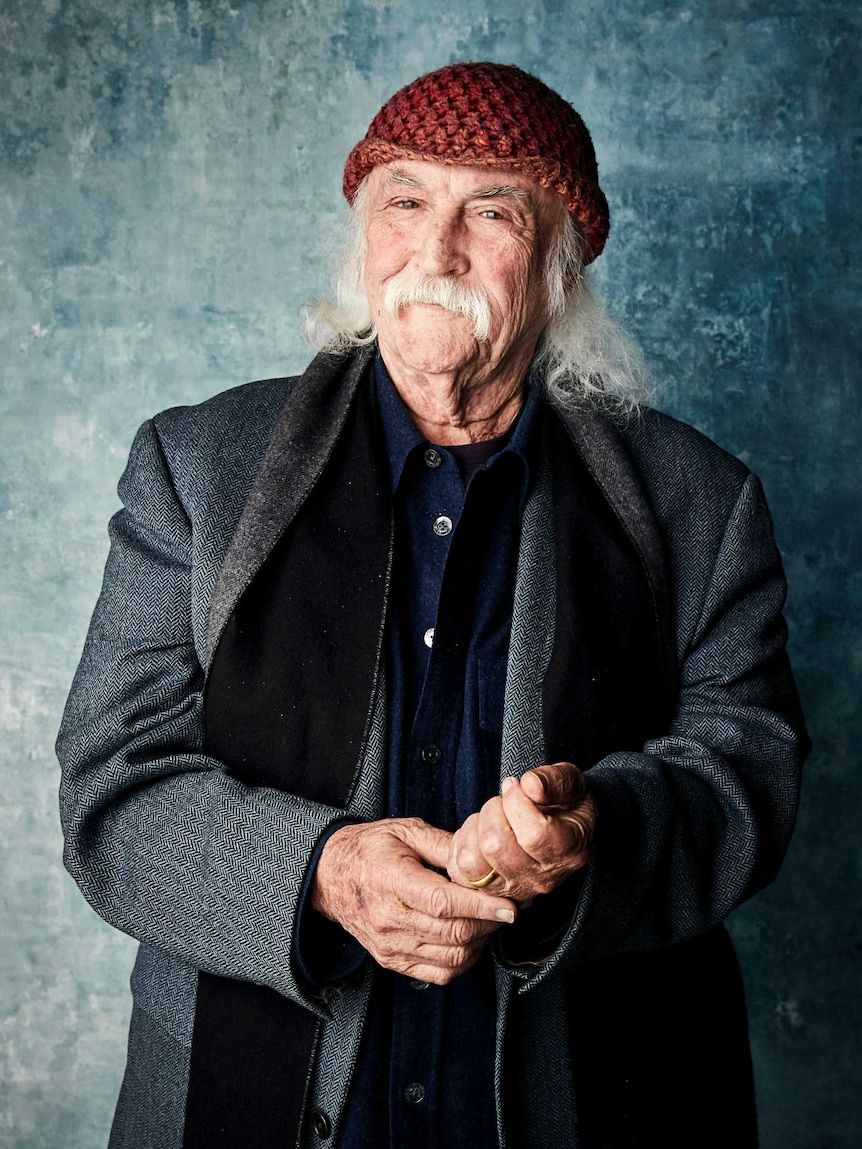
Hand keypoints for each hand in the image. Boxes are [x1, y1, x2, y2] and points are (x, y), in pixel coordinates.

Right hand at [311, 817, 517, 984]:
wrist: (329, 876)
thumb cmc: (369, 848)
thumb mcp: (404, 831)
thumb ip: (444, 844)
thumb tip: (480, 857)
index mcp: (391, 881)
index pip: (444, 903)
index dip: (481, 907)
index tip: (510, 907)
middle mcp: (389, 919)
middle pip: (452, 933)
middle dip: (488, 924)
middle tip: (506, 909)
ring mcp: (390, 945)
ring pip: (451, 957)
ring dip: (480, 943)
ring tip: (489, 922)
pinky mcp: (391, 961)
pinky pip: (438, 973)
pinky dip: (463, 961)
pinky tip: (470, 940)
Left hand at [447, 762, 596, 902]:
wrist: (558, 827)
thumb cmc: (564, 803)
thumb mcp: (572, 781)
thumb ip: (556, 780)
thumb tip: (529, 785)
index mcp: (569, 852)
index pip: (534, 834)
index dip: (516, 803)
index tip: (515, 787)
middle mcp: (543, 878)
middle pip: (496, 846)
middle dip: (492, 811)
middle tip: (503, 802)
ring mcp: (515, 889)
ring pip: (473, 861)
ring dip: (474, 829)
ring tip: (491, 819)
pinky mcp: (489, 891)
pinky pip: (459, 869)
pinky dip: (461, 843)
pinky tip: (479, 832)